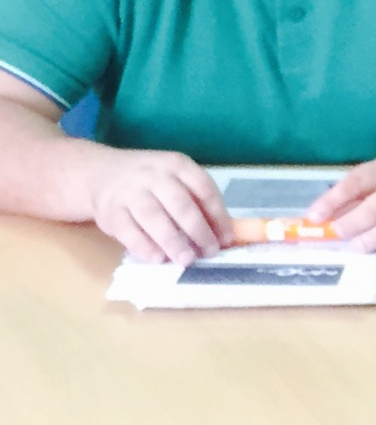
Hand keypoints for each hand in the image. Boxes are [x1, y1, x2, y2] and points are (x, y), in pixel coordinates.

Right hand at [88, 149, 232, 263]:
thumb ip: (198, 203)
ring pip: (153, 216)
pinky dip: (144, 246)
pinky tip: (158, 258)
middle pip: (179, 203)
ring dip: (172, 241)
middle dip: (198, 230)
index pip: (204, 189)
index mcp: (176, 165)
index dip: (218, 216)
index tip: (226, 239)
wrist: (99, 173)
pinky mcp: (109, 210)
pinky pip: (127, 230)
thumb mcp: (176, 181)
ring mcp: (128, 191)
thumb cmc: (150, 183)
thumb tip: (224, 237)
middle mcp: (153, 175)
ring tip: (186, 259)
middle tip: (209, 252)